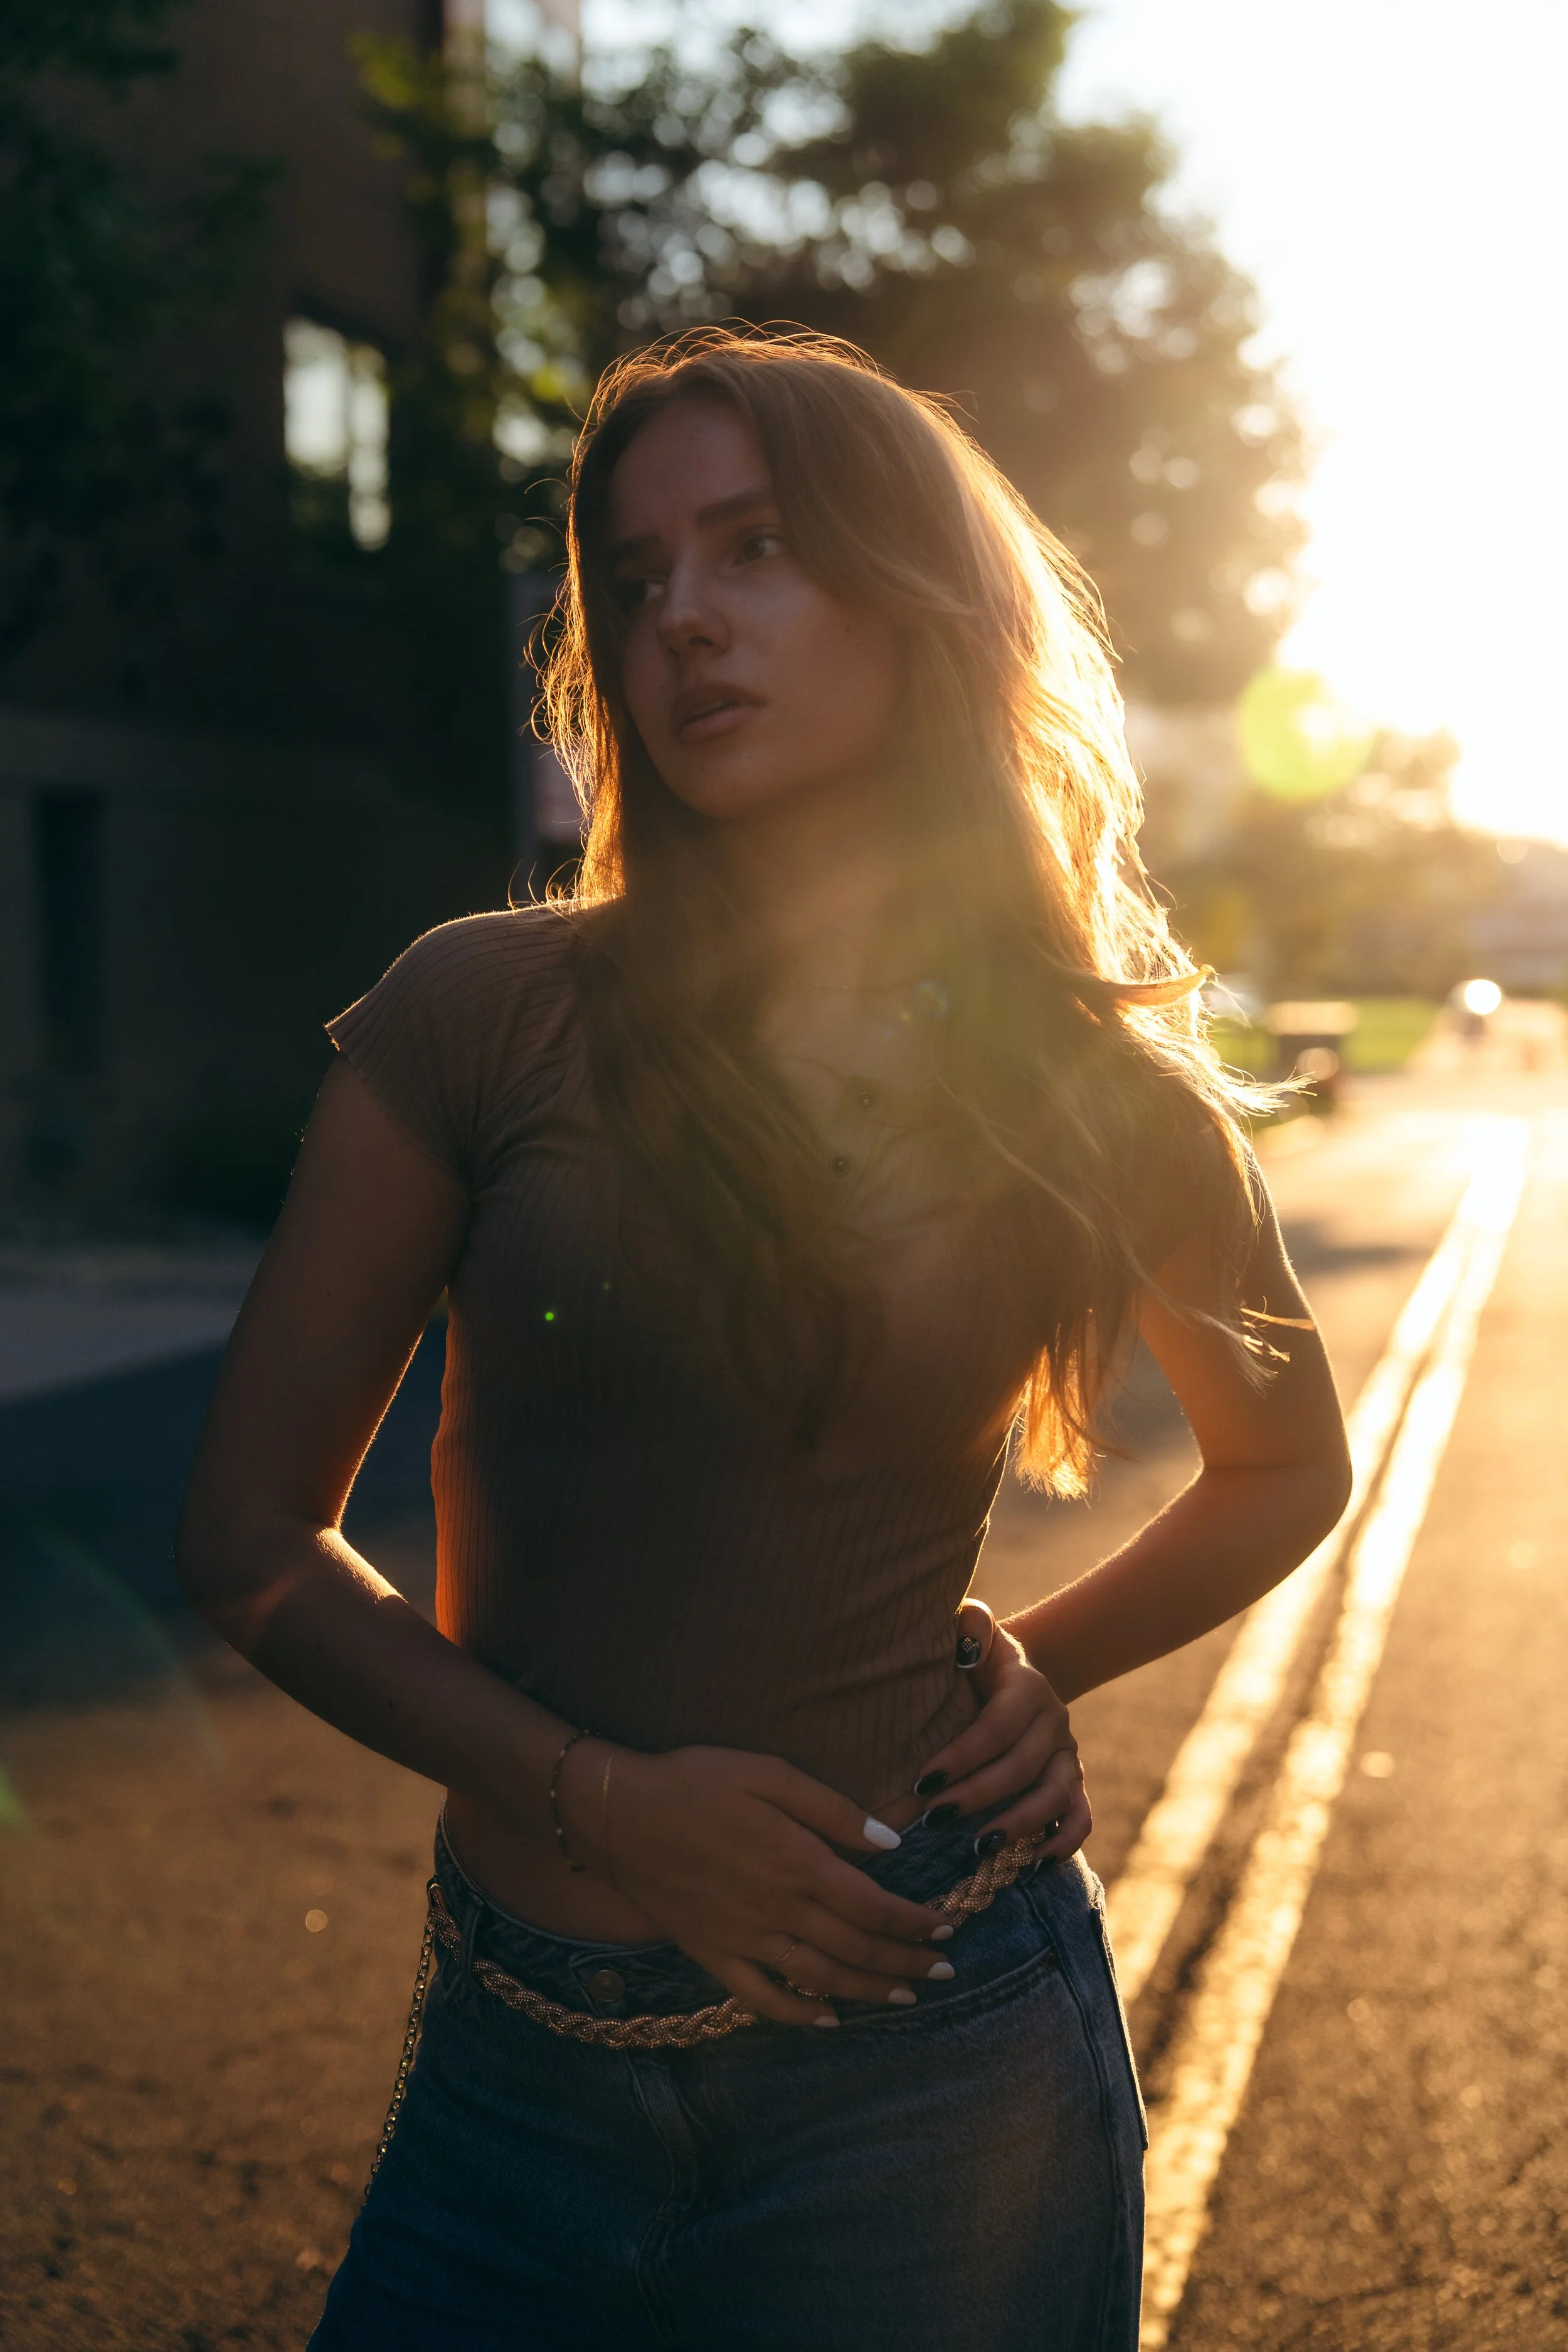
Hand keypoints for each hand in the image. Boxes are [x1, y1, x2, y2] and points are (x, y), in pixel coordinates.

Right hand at [559, 1741, 955, 2029]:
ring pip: (822, 1980)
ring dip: (869, 1992)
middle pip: (857, 1950)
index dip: (914, 1924)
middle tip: (944, 1972)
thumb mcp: (768, 1772)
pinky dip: (800, 2016)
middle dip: (907, 1964)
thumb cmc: (696, 1782)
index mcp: (798, 1863)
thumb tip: (890, 1843)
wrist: (617, 1814)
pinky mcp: (712, 1956)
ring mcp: (745, 1941)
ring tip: (905, 1998)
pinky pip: (763, 1999)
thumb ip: (831, 1809)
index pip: (874, 1906)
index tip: (945, 1929)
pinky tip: (828, 2020)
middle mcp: (779, 1911)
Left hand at [908, 1627, 1089, 1860]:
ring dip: (1018, 1825)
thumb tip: (965, 1639)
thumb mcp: (971, 1631)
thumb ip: (969, 1624)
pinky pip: (1080, 1816)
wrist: (1009, 1675)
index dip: (962, 1756)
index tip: (923, 1781)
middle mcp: (1054, 1721)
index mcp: (1027, 1686)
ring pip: (1053, 1796)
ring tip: (979, 1848)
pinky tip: (1035, 1862)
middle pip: (1021, 1767)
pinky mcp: (1073, 1782)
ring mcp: (1067, 1755)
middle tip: (934, 1819)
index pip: (996, 1727)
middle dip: (977, 1796)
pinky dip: (1064, 1842)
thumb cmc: (974, 1657)